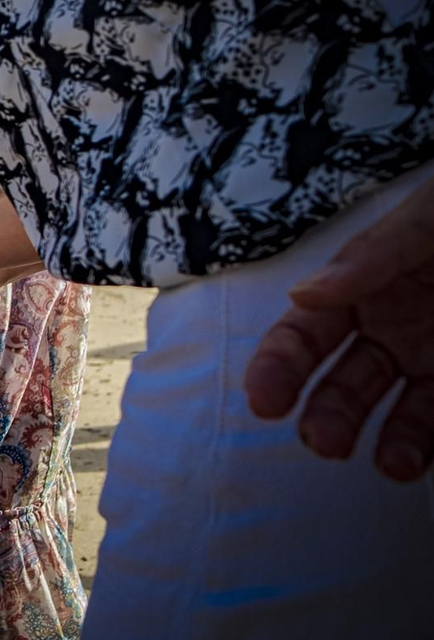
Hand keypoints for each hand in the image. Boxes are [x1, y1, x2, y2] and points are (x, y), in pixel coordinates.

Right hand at [245, 176, 433, 480]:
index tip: (265, 402)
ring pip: (407, 416)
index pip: (303, 336)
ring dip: (395, 443)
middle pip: (347, 386)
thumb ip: (372, 258)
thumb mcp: (427, 220)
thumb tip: (305, 292)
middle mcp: (395, 333)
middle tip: (325, 440)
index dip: (278, 368)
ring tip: (394, 463)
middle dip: (330, 416)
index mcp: (362, 290)